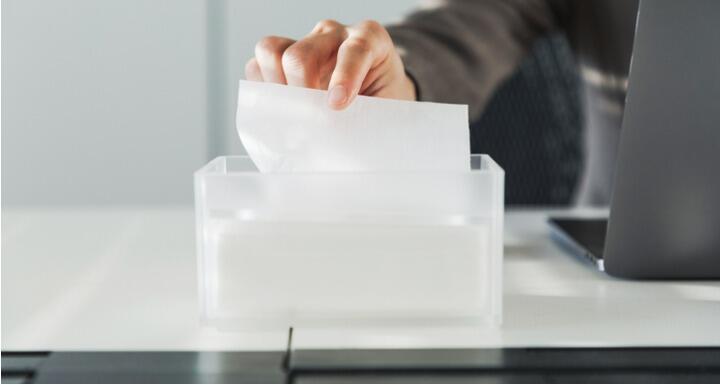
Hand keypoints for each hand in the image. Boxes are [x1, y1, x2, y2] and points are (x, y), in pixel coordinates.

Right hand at [246, 19, 415, 109]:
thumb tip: (334, 140)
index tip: (337, 105)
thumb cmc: (384, 104)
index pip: (354, 50)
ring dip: (276, 86)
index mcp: (370, 40)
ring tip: (293, 112)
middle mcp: (335, 35)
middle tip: (309, 119)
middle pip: (302, 54)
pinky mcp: (284, 55)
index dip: (343, 78)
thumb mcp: (385, 109)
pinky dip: (263, 88)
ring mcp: (307, 43)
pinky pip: (258, 64)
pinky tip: (282, 108)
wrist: (379, 98)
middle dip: (301, 91)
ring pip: (272, 50)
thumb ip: (364, 116)